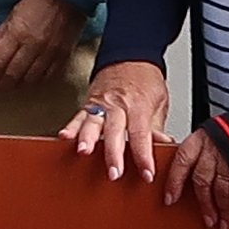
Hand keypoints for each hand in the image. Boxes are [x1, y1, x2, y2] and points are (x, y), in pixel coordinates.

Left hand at [0, 0, 84, 89]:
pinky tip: (32, 79)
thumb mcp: (12, 14)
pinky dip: (38, 80)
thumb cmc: (36, 3)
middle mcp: (33, 45)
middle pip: (13, 74)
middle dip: (3, 83)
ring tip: (13, 83)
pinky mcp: (63, 56)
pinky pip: (49, 76)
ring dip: (19, 84)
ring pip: (30, 79)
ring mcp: (49, 52)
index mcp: (17, 33)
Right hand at [66, 61, 169, 183]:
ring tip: (84, 152)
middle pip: (115, 131)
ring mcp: (101, 103)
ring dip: (88, 139)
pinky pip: (78, 117)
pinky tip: (64, 137)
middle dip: (113, 153)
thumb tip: (164, 146)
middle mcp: (117, 104)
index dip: (143, 156)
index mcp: (138, 104)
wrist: (129, 55)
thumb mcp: (159, 101)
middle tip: (114, 173)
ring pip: (93, 123)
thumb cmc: (145, 79)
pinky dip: (71, 127)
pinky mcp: (89, 103)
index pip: (141, 134)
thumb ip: (156, 126)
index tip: (147, 173)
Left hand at [165, 126, 228, 228]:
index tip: (169, 200)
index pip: (181, 163)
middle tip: (208, 220)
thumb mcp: (211, 136)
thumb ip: (199, 153)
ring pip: (221, 190)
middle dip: (205, 204)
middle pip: (202, 182)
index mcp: (199, 141)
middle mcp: (212, 151)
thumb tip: (187, 174)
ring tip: (224, 222)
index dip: (174, 183)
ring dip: (223, 210)